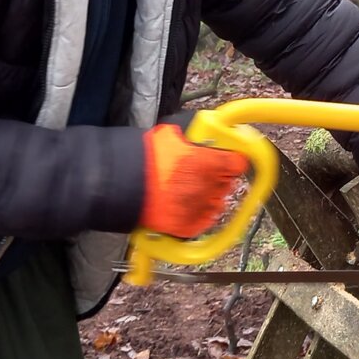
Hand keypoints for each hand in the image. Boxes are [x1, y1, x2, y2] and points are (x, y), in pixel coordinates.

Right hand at [140, 122, 248, 237]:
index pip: (238, 163)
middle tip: (203, 171)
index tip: (229, 159)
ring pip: (217, 202)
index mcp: (206, 163)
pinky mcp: (187, 226)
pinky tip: (185, 202)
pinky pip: (204, 220)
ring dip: (209, 195)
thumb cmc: (144, 159)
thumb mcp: (171, 133)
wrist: (120, 186)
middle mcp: (206, 188)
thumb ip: (195, 135)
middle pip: (228, 183)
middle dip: (218, 176)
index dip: (233, 159)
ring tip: (190, 188)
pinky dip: (199, 213)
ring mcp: (197, 209)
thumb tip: (206, 131)